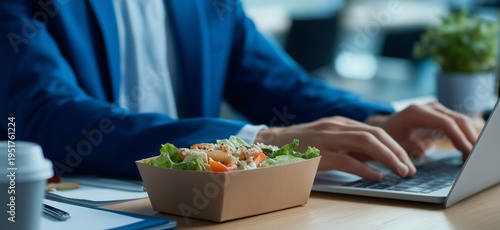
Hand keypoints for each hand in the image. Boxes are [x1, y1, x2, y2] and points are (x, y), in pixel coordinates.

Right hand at [255, 116, 416, 180]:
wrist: (268, 144)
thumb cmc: (298, 145)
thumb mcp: (326, 139)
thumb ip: (347, 144)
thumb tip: (375, 158)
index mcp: (339, 123)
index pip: (374, 130)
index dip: (395, 145)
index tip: (407, 159)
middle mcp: (335, 126)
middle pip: (375, 134)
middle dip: (397, 151)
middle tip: (410, 168)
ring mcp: (326, 138)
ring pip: (365, 142)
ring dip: (388, 158)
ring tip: (401, 172)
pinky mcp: (317, 153)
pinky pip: (346, 159)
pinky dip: (364, 168)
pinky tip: (377, 177)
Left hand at [366, 102, 478, 160]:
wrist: (384, 128)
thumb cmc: (386, 137)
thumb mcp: (393, 145)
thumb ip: (407, 150)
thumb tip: (420, 155)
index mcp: (416, 112)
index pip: (445, 122)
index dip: (458, 137)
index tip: (467, 152)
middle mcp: (428, 108)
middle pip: (457, 120)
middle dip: (469, 138)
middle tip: (475, 157)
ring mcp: (436, 111)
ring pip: (460, 122)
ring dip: (469, 138)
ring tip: (473, 157)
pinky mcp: (440, 118)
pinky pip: (457, 126)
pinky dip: (464, 138)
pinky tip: (467, 152)